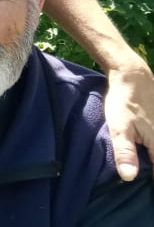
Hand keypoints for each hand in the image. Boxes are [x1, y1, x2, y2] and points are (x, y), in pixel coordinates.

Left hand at [104, 59, 153, 181]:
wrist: (133, 76)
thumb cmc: (124, 101)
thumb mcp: (119, 127)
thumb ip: (124, 152)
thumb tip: (129, 178)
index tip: (148, 194)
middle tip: (148, 177)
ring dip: (152, 157)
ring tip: (146, 161)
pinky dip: (152, 145)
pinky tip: (146, 147)